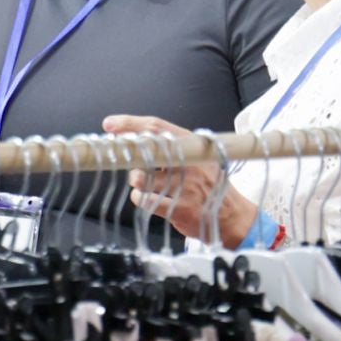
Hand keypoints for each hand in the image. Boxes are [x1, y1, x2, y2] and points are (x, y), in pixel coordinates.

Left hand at [102, 115, 257, 248]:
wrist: (231, 216)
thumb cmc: (210, 185)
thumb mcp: (200, 157)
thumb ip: (175, 148)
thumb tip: (139, 139)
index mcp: (193, 145)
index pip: (157, 127)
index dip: (130, 123)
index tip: (110, 124)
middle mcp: (189, 162)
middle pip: (145, 151)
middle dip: (128, 155)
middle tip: (121, 157)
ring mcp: (185, 186)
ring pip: (140, 177)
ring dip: (136, 180)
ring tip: (144, 182)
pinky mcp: (179, 208)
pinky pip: (144, 200)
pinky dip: (139, 198)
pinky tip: (147, 198)